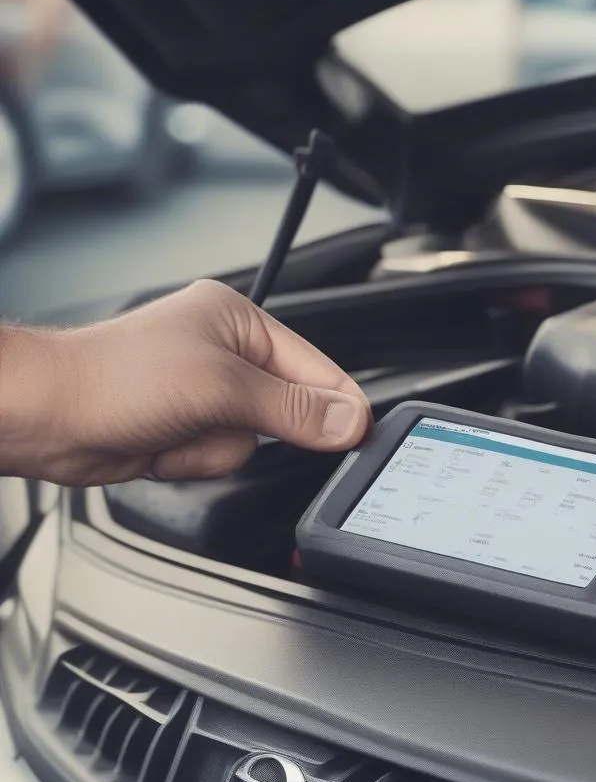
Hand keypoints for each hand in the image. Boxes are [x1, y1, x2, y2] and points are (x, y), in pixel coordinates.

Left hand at [0, 279, 371, 485]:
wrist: (46, 418)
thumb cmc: (112, 380)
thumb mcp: (221, 389)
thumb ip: (292, 409)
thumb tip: (348, 421)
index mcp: (237, 321)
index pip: (315, 366)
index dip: (338, 403)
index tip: (361, 434)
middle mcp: (225, 354)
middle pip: (286, 411)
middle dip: (249, 426)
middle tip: (220, 420)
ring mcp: (205, 394)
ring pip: (252, 442)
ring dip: (214, 448)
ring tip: (177, 429)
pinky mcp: (187, 428)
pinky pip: (221, 457)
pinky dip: (194, 460)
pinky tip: (164, 444)